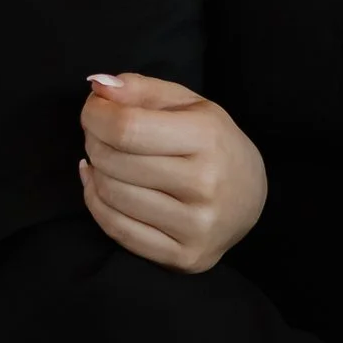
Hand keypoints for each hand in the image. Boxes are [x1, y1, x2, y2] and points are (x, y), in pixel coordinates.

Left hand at [79, 73, 267, 273]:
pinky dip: (97, 204)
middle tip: (96, 135)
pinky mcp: (185, 256)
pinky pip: (118, 230)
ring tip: (102, 160)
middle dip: (93, 142)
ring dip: (95, 173)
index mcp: (208, 137)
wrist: (250, 197)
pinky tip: (99, 186)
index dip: (95, 116)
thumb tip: (97, 85)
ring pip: (113, 196)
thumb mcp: (187, 105)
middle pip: (115, 161)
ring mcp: (196, 225)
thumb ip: (140, 89)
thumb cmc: (212, 144)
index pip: (127, 128)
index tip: (91, 110)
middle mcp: (205, 184)